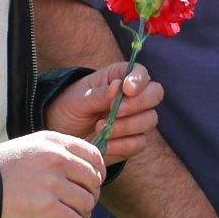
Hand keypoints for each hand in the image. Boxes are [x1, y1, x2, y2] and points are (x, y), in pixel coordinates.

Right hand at [0, 130, 104, 217]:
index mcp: (53, 141)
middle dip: (89, 198)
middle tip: (79, 209)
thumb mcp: (28, 149)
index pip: (93, 154)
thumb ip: (53, 155)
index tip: (92, 185)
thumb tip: (79, 174)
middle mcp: (57, 158)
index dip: (98, 173)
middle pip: (93, 181)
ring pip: (86, 204)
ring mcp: (52, 183)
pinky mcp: (47, 208)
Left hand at [44, 61, 164, 161]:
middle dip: (137, 104)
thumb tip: (118, 86)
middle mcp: (133, 97)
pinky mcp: (133, 141)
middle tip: (115, 111)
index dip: (139, 80)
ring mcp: (136, 119)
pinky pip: (139, 143)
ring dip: (126, 126)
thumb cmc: (69, 108)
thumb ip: (98, 94)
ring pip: (149, 120)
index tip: (127, 90)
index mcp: (119, 77)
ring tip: (100, 128)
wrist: (63, 135)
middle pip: (155, 94)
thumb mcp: (77, 99)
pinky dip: (122, 145)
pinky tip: (105, 144)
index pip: (141, 73)